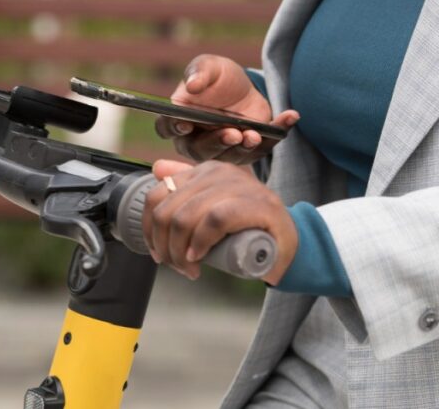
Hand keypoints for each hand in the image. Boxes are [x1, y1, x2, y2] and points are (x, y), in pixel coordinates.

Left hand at [142, 159, 297, 285]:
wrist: (289, 242)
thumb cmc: (248, 226)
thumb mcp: (213, 204)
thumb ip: (187, 185)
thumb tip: (157, 169)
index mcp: (204, 171)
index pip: (157, 194)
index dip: (149, 227)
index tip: (157, 252)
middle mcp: (218, 173)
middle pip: (168, 210)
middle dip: (164, 245)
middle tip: (176, 266)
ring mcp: (238, 186)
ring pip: (185, 216)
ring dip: (179, 251)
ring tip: (189, 268)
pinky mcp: (256, 205)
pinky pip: (214, 220)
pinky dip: (200, 242)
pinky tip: (199, 257)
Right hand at [155, 55, 298, 163]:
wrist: (242, 86)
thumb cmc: (216, 77)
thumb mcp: (209, 67)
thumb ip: (198, 73)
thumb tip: (192, 86)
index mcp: (179, 120)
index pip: (167, 128)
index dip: (173, 128)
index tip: (186, 124)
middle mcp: (196, 141)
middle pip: (200, 150)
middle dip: (216, 143)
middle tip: (232, 133)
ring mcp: (223, 150)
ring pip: (230, 156)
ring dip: (244, 147)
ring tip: (254, 134)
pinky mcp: (248, 150)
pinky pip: (264, 147)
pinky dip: (278, 132)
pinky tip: (290, 116)